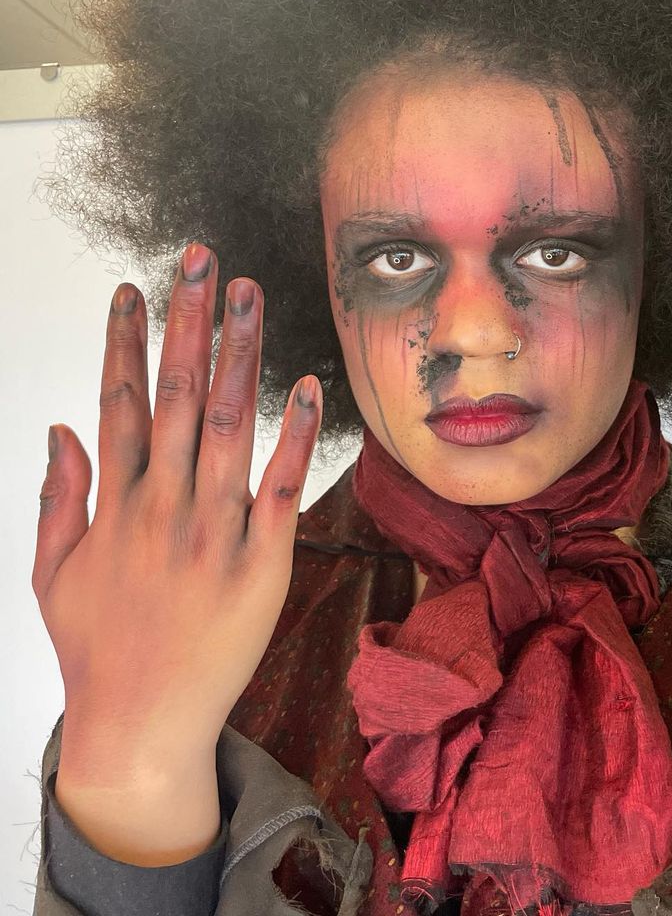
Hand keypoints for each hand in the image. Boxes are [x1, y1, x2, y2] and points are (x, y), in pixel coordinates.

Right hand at [33, 242, 322, 769]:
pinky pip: (282, 488)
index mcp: (115, 505)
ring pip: (224, 426)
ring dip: (237, 356)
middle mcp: (163, 507)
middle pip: (173, 395)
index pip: (117, 401)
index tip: (135, 288)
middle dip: (187, 322)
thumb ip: (59, 496)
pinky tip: (305, 386)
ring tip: (247, 296)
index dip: (125, 340)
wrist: (144, 725)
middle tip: (201, 260)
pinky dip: (294, 437)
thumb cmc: (98, 649)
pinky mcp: (263, 562)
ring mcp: (214, 532)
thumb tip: (61, 425)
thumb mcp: (53, 573)